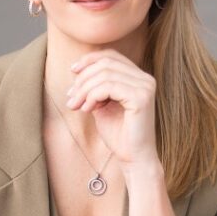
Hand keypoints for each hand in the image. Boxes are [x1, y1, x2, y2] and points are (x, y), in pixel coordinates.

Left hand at [65, 50, 157, 167]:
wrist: (133, 159)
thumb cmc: (118, 135)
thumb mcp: (102, 105)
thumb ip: (95, 87)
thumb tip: (77, 70)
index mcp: (138, 77)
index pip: (111, 56)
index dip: (89, 60)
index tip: (72, 71)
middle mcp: (145, 79)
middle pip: (105, 63)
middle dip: (82, 79)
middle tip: (71, 98)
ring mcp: (145, 87)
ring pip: (104, 74)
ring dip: (84, 90)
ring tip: (76, 106)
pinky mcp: (141, 97)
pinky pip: (108, 86)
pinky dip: (92, 96)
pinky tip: (87, 109)